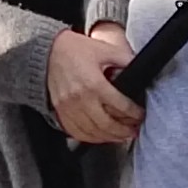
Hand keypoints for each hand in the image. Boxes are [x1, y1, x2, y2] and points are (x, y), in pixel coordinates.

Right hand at [47, 27, 143, 146]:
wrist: (47, 51)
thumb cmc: (74, 49)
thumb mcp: (104, 49)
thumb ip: (124, 59)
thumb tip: (140, 68)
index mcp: (94, 84)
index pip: (120, 106)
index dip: (134, 113)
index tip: (140, 115)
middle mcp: (80, 99)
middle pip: (107, 125)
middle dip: (124, 131)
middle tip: (133, 130)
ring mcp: (68, 108)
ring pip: (92, 133)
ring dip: (109, 138)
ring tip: (120, 136)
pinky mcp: (60, 112)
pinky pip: (76, 132)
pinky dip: (90, 138)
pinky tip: (100, 136)